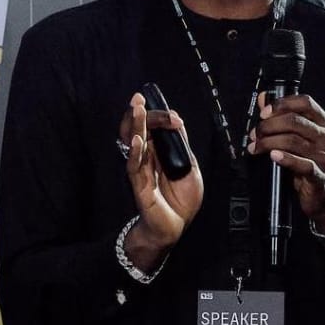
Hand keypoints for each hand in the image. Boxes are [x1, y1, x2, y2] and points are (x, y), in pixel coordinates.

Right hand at [119, 92, 203, 266]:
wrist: (176, 226)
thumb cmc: (181, 199)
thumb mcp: (190, 167)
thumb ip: (182, 146)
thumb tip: (177, 121)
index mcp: (159, 151)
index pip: (155, 127)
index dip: (162, 118)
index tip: (175, 118)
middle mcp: (148, 157)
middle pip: (140, 129)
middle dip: (142, 113)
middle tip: (139, 98)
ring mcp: (142, 169)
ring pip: (134, 142)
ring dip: (135, 125)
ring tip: (136, 108)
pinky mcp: (139, 184)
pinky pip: (134, 166)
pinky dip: (136, 152)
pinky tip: (138, 140)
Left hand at [248, 92, 324, 233]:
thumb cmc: (313, 165)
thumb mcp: (301, 139)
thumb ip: (283, 118)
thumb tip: (264, 99)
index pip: (306, 103)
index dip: (282, 104)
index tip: (264, 112)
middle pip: (295, 121)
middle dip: (269, 126)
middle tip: (255, 134)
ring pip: (293, 141)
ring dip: (269, 143)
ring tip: (256, 147)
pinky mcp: (320, 176)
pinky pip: (302, 164)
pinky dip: (285, 159)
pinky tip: (273, 156)